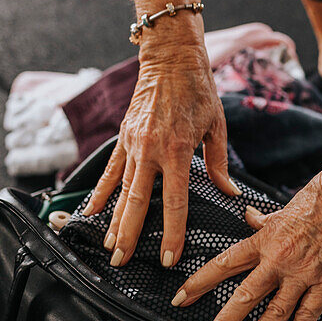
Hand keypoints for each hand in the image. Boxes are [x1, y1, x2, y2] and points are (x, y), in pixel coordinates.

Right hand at [84, 39, 238, 266]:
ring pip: (120, 190)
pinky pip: (110, 170)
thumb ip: (218, 163)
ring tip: (108, 247)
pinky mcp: (123, 137)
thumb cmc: (199, 90)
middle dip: (130, 236)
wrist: (170, 58)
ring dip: (113, 221)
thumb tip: (229, 193)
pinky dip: (101, 192)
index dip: (172, 232)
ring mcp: (132, 143)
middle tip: (122, 263)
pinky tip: (92, 211)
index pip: (174, 202)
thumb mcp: (217, 126)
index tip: (168, 256)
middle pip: (138, 203)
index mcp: (177, 151)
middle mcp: (150, 150)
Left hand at [171, 143, 321, 320]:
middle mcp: (280, 260)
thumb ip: (263, 219)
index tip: (181, 298)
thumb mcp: (282, 208)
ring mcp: (304, 274)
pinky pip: (310, 313)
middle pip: (245, 296)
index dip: (199, 282)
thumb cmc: (320, 198)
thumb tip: (247, 216)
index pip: (224, 264)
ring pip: (275, 312)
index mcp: (264, 240)